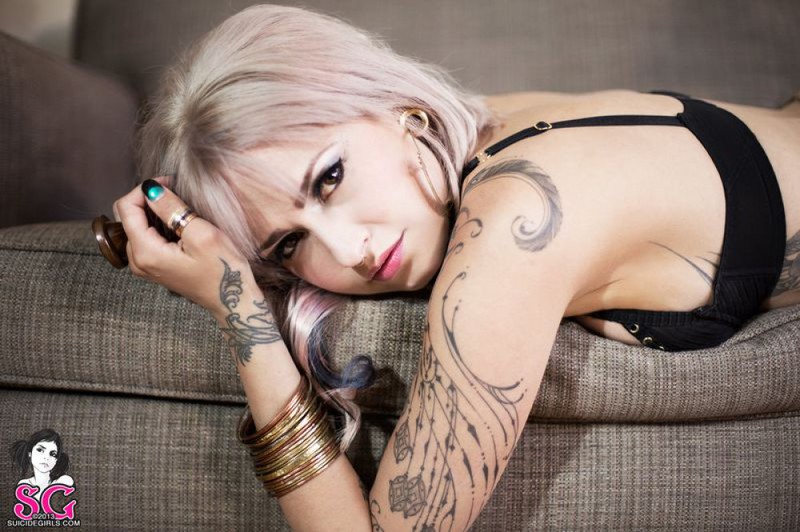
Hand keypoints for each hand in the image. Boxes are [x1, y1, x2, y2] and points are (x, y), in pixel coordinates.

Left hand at [113, 177, 258, 317]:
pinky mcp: (153, 267)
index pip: (126, 208)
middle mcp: (137, 261)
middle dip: (149, 199)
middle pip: (128, 216)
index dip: (146, 189)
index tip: (170, 183)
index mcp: (145, 253)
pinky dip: (157, 225)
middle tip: (177, 193)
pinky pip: (145, 238)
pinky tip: (179, 225)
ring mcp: (144, 266)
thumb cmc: (222, 270)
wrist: (233, 300)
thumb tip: (151, 188)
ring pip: (136, 226)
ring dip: (154, 211)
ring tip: (181, 209)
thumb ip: (172, 209)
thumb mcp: (202, 234)